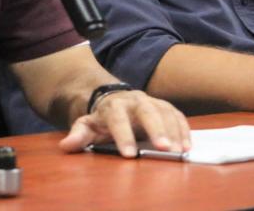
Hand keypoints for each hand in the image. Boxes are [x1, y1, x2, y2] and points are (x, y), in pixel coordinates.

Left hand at [58, 90, 189, 156]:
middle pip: (147, 111)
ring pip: (165, 112)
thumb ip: (78, 135)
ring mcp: (152, 102)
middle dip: (156, 129)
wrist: (114, 99)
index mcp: (113, 105)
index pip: (118, 119)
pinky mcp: (165, 107)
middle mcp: (135, 100)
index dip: (123, 136)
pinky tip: (187, 146)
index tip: (129, 155)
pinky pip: (177, 115)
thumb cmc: (102, 118)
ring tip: (179, 151)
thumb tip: (66, 145)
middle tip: (164, 148)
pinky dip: (184, 129)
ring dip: (174, 131)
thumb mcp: (86, 125)